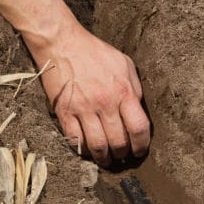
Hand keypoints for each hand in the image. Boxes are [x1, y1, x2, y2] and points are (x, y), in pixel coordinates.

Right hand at [25, 23, 149, 165]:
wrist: (61, 43)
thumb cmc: (95, 53)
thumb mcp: (124, 65)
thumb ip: (135, 89)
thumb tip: (139, 111)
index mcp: (123, 92)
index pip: (138, 128)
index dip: (142, 145)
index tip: (140, 151)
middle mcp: (104, 103)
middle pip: (118, 141)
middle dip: (123, 153)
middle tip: (123, 156)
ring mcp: (83, 109)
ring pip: (97, 146)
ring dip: (104, 158)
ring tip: (107, 160)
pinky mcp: (64, 112)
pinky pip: (75, 140)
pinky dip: (83, 150)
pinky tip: (88, 151)